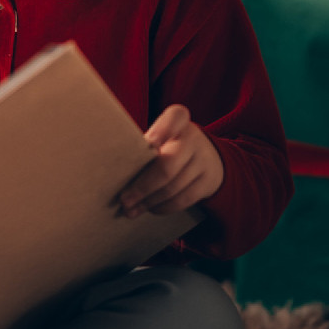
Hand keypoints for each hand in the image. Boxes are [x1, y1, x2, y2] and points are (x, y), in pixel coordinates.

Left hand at [118, 104, 224, 218]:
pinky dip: (164, 207)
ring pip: (173, 186)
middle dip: (143, 186)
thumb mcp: (162, 135)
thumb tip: (119, 172)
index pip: (174, 118)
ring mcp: (204, 160)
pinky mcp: (208, 181)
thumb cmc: (169, 145)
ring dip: (149, 201)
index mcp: (178, 119)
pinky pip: (183, 199)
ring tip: (131, 210)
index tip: (149, 145)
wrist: (207, 157)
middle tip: (124, 200)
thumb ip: (145, 146)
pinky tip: (151, 209)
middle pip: (168, 164)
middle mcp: (193, 138)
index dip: (161, 132)